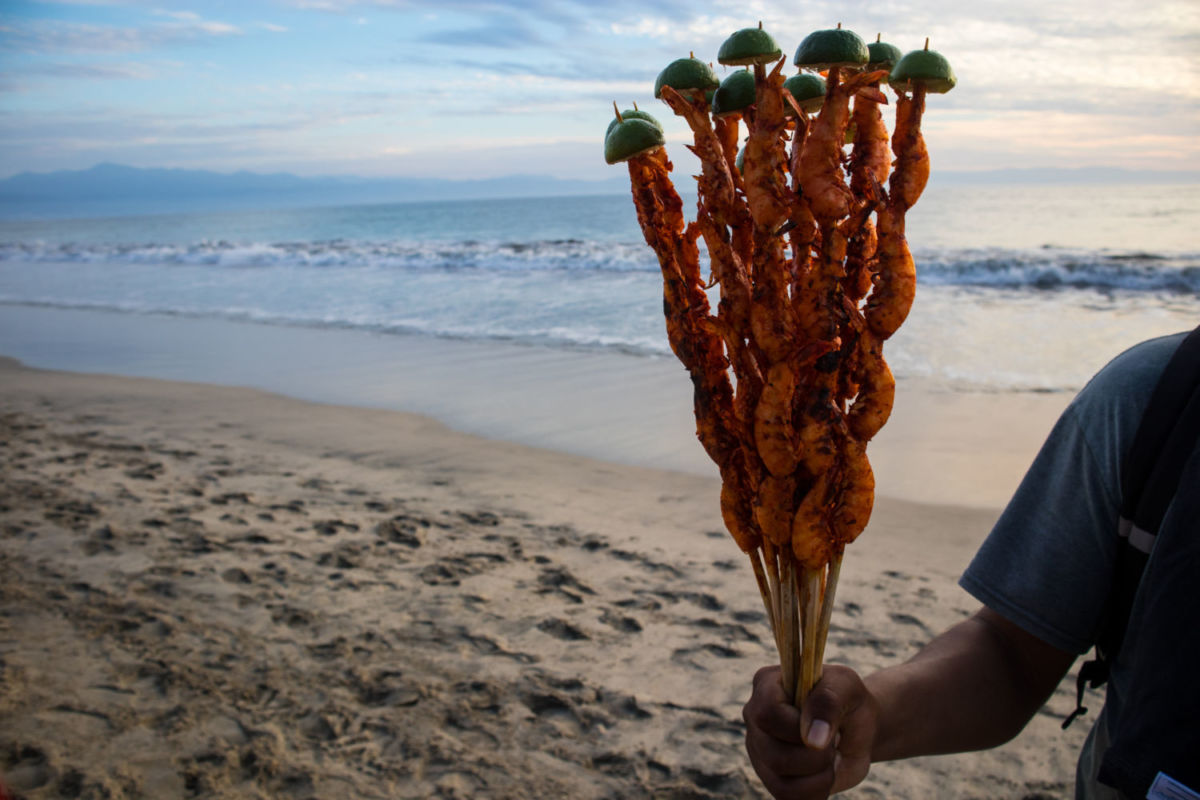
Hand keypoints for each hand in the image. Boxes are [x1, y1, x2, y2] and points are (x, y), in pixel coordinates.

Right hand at [743, 665, 878, 798]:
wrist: (857, 727)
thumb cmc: (848, 700)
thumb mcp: (846, 686)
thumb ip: (828, 702)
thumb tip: (813, 740)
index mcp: (766, 685)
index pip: (767, 713)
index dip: (798, 727)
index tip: (829, 726)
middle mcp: (754, 717)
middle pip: (775, 755)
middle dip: (818, 756)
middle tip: (834, 740)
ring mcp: (760, 750)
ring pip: (782, 783)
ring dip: (821, 775)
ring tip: (829, 756)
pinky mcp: (771, 778)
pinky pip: (788, 798)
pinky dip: (817, 791)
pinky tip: (825, 773)